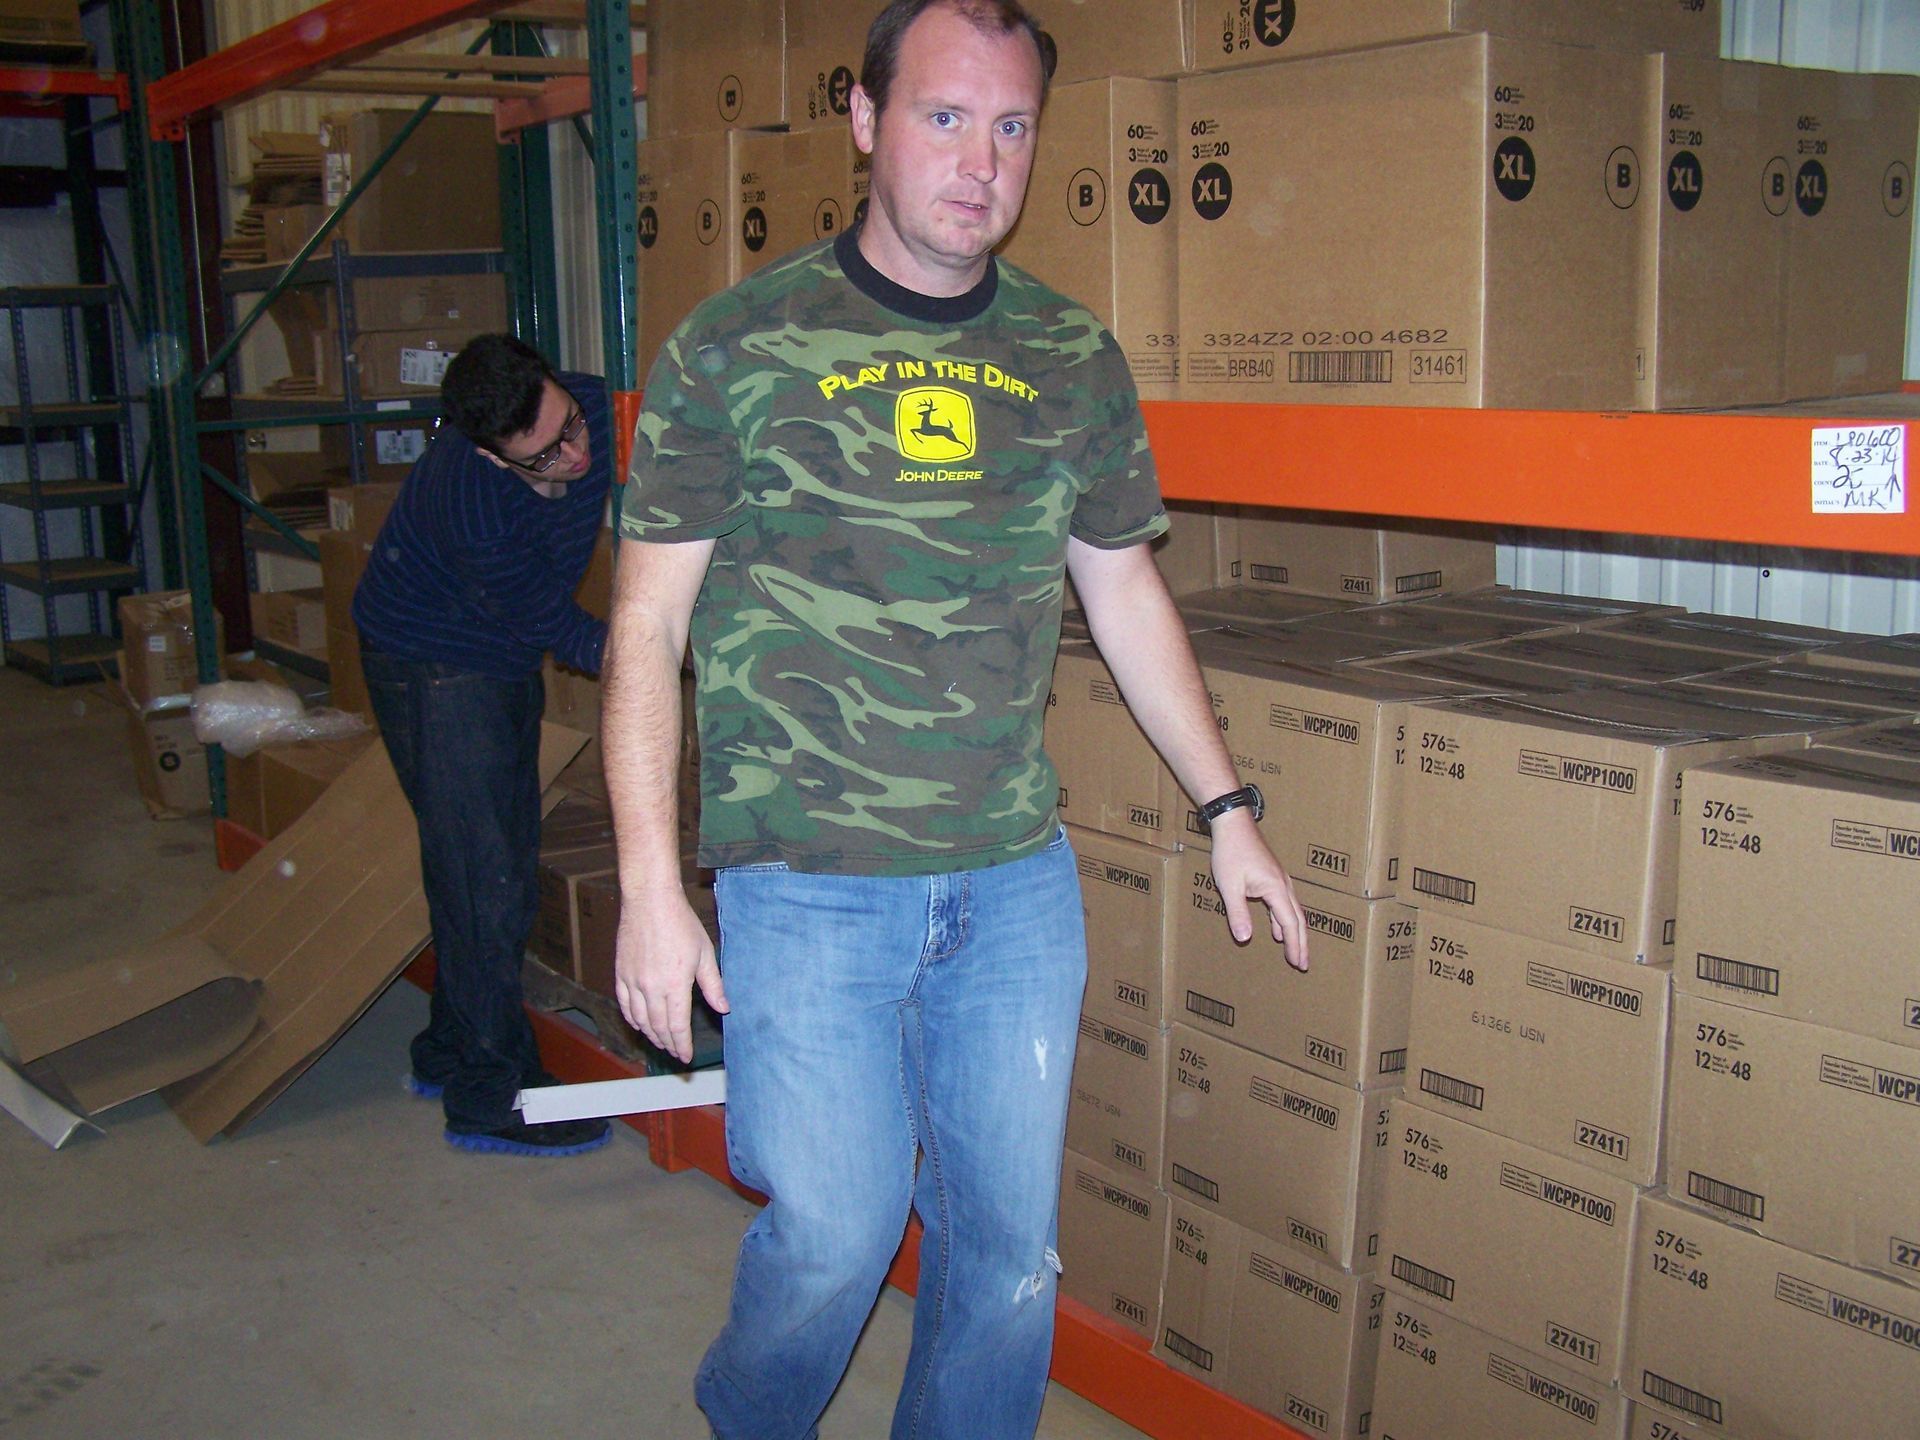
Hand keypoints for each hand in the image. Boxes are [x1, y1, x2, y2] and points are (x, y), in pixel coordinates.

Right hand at [613, 889, 729, 1063]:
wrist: (651, 901)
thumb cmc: (681, 924)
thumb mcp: (705, 954)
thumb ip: (713, 985)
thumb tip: (724, 1008)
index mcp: (676, 985)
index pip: (678, 1026)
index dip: (682, 1045)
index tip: (686, 1056)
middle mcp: (652, 989)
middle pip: (659, 1027)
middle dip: (668, 1043)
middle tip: (675, 1052)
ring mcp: (633, 982)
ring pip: (640, 1020)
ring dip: (650, 1035)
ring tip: (660, 1042)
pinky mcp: (620, 974)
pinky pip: (624, 1004)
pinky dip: (632, 1019)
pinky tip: (638, 1024)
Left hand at [1208, 812, 1309, 970]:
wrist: (1233, 824)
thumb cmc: (1231, 852)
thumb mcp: (1230, 886)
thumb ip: (1238, 913)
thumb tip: (1245, 938)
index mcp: (1276, 889)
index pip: (1290, 924)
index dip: (1294, 945)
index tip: (1298, 962)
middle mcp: (1283, 885)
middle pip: (1298, 919)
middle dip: (1301, 942)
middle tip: (1303, 963)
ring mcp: (1280, 879)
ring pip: (1293, 911)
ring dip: (1294, 932)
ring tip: (1295, 949)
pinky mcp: (1272, 876)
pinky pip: (1283, 903)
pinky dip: (1283, 919)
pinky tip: (1277, 928)